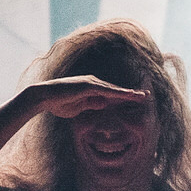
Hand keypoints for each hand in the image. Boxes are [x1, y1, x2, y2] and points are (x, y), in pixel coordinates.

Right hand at [22, 75, 147, 119]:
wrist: (43, 97)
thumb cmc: (58, 103)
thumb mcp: (79, 108)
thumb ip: (91, 104)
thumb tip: (103, 104)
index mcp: (92, 89)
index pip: (111, 94)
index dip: (125, 97)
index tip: (137, 100)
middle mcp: (93, 83)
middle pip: (116, 90)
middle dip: (131, 94)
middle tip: (147, 96)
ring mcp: (91, 83)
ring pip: (114, 90)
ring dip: (128, 93)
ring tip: (142, 97)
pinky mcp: (88, 85)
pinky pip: (106, 90)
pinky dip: (117, 93)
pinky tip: (127, 95)